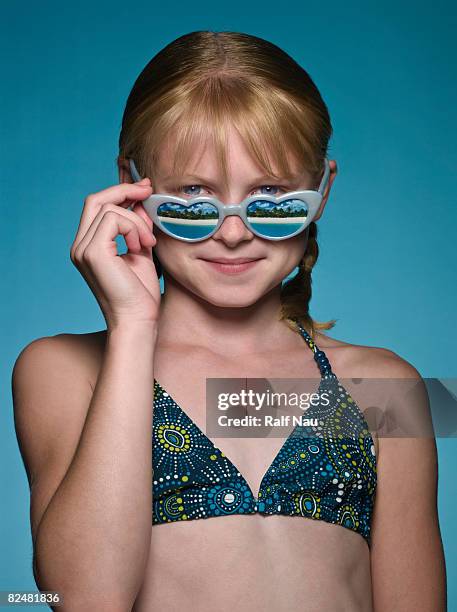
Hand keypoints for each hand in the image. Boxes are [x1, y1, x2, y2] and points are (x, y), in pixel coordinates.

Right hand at [70, 177, 160, 329]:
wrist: (138, 320)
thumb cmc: (140, 293)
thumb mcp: (141, 250)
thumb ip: (137, 226)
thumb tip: (140, 200)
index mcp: (88, 245)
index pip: (97, 206)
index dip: (120, 191)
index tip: (145, 188)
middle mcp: (79, 245)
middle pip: (95, 199)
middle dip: (125, 190)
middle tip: (149, 190)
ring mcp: (82, 249)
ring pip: (109, 209)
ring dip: (136, 222)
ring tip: (147, 244)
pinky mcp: (92, 253)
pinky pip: (113, 220)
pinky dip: (133, 229)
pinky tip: (141, 247)